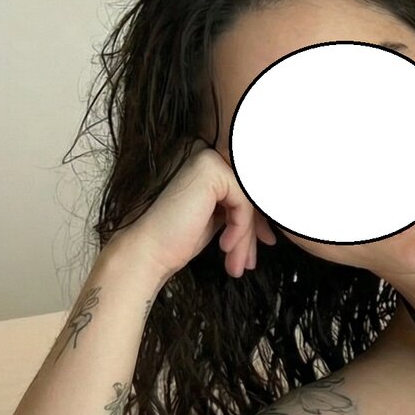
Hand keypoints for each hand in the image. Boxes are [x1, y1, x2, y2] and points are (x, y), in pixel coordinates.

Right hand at [105, 145, 276, 284]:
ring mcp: (205, 156)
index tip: (262, 243)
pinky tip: (224, 246)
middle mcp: (202, 150)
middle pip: (248, 192)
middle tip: (249, 260)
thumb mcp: (214, 216)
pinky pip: (244, 202)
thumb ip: (236, 205)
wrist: (143, 252)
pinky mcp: (210, 169)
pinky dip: (240, 229)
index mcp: (202, 160)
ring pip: (248, 199)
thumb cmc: (173, 238)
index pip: (243, 187)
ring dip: (246, 237)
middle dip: (253, 230)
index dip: (255, 218)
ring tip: (238, 264)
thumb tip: (270, 212)